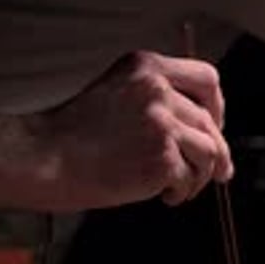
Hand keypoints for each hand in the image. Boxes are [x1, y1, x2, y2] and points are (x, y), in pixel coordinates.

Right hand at [27, 50, 232, 210]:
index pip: (206, 79)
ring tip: (181, 188)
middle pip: (210, 121)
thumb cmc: (74, 134)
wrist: (44, 158)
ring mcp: (161, 124)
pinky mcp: (161, 158)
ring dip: (201, 176)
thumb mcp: (117, 93)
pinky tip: (164, 197)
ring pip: (209, 152)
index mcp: (146, 66)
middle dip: (218, 152)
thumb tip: (204, 130)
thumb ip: (156, 100)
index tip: (214, 128)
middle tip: (220, 172)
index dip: (217, 107)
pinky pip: (189, 178)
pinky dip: (181, 192)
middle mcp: (157, 90)